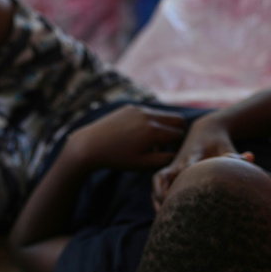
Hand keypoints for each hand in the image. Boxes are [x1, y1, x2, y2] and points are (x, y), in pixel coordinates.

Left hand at [67, 105, 184, 171]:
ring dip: (164, 126)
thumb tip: (178, 154)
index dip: (180, 145)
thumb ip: (164, 159)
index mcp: (153, 131)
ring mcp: (139, 109)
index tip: (176, 152)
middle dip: (178, 131)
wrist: (90, 145)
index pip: (179, 134)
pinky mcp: (130, 107)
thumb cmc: (117, 158)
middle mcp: (148, 116)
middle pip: (177, 119)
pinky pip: (148, 112)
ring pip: (163, 115)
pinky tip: (139, 135)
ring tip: (153, 142)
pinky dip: (151, 122)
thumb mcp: (143, 164)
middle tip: (172, 144)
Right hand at [152, 114, 236, 208]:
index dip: (183, 176)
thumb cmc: (218, 142)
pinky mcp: (171, 172)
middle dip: (164, 192)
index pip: (186, 165)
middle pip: (165, 176)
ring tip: (162, 217)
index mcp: (194, 154)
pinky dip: (158, 197)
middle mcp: (180, 161)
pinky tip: (163, 214)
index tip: (181, 194)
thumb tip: (250, 157)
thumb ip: (236, 155)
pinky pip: (159, 185)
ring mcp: (173, 167)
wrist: (205, 130)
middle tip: (168, 212)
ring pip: (158, 182)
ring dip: (157, 198)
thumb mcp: (227, 146)